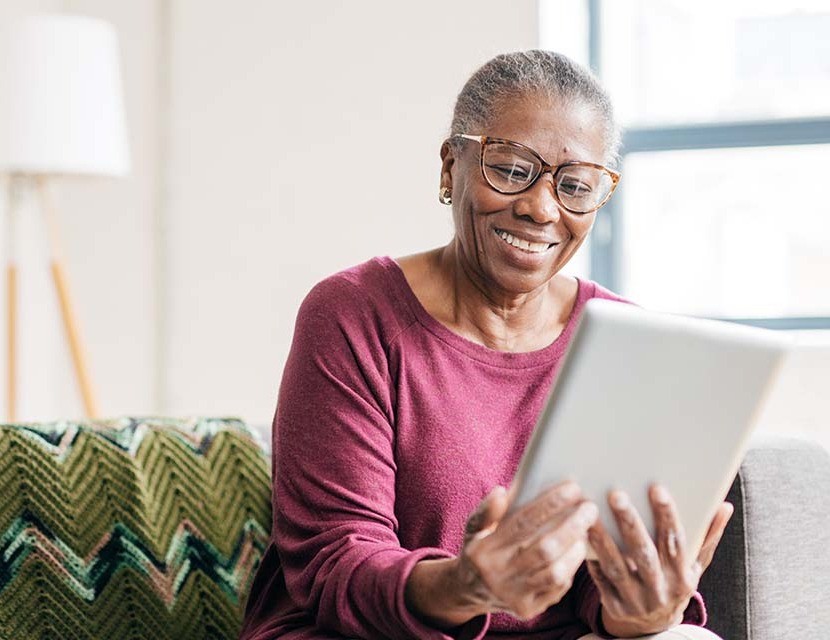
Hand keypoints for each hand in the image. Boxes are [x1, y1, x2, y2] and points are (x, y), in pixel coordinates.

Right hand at [455, 481, 598, 619]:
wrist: (469, 592)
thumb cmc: (479, 550)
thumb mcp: (473, 528)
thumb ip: (487, 511)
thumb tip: (501, 491)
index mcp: (483, 550)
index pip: (522, 523)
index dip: (550, 504)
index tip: (573, 488)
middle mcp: (498, 575)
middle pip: (544, 549)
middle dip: (572, 526)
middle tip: (590, 508)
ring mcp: (513, 596)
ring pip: (555, 572)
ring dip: (575, 549)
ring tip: (585, 531)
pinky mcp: (527, 609)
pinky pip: (557, 589)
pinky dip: (570, 568)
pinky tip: (576, 551)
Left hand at [586, 486, 732, 636]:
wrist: (655, 626)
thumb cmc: (675, 583)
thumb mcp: (696, 565)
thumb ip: (708, 535)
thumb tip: (725, 505)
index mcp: (683, 577)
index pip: (676, 543)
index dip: (668, 515)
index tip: (657, 489)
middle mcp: (661, 591)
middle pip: (644, 554)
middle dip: (630, 523)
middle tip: (616, 494)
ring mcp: (636, 601)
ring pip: (616, 567)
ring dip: (602, 538)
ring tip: (590, 511)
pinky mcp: (614, 606)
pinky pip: (599, 579)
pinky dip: (590, 557)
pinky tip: (581, 533)